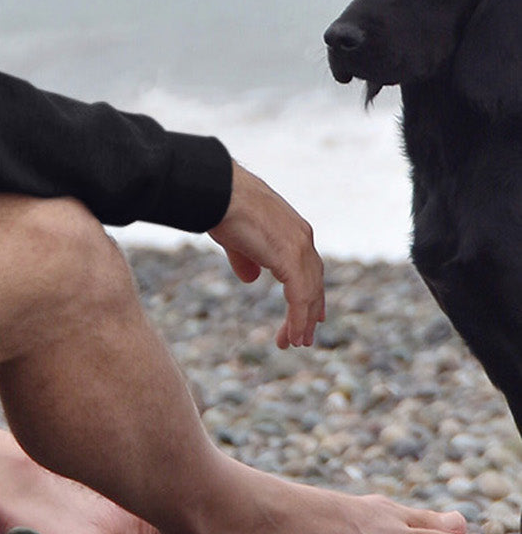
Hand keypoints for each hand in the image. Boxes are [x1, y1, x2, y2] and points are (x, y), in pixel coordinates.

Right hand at [208, 161, 324, 348]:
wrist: (218, 191)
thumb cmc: (221, 205)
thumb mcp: (237, 237)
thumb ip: (247, 258)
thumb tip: (251, 279)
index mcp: (292, 229)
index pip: (309, 266)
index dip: (310, 291)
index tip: (312, 313)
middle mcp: (302, 238)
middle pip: (314, 281)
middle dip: (310, 310)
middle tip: (305, 335)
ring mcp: (300, 247)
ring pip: (310, 293)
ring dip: (303, 320)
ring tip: (296, 342)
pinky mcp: (291, 258)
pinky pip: (300, 297)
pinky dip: (298, 318)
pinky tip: (292, 335)